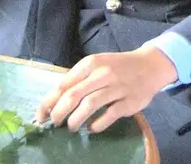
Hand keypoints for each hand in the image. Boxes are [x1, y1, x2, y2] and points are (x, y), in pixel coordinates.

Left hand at [37, 44, 176, 132]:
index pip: (63, 85)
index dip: (48, 103)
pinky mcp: (129, 101)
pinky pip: (108, 115)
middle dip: (58, 113)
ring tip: (72, 127)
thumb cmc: (118, 67)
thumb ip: (78, 80)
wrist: (151, 65)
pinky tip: (91, 128)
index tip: (40, 116)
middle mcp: (103, 73)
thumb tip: (53, 102)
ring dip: (75, 121)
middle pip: (72, 96)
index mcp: (91, 63)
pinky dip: (96, 125)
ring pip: (88, 106)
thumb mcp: (97, 65)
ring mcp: (117, 87)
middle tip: (55, 124)